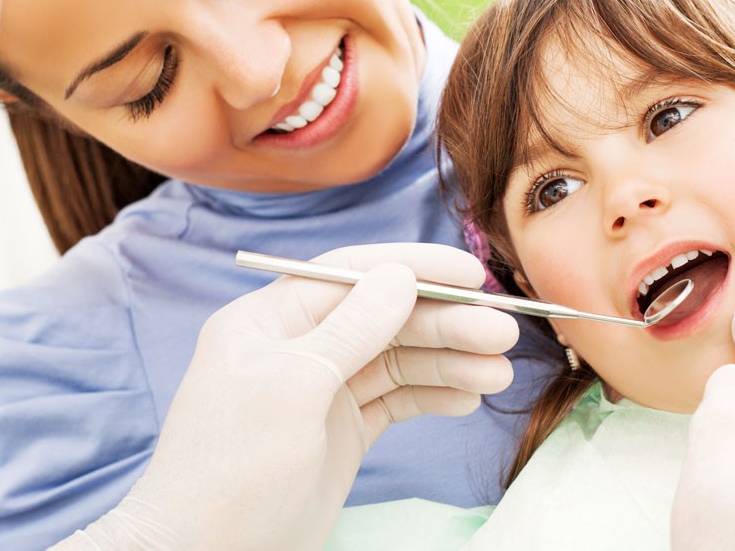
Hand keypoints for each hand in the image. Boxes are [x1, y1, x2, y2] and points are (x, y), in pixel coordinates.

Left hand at [61, 243, 518, 550]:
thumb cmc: (233, 467)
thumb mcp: (292, 387)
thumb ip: (349, 328)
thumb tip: (399, 273)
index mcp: (268, 320)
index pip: (349, 273)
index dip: (412, 267)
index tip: (470, 273)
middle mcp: (296, 347)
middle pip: (382, 317)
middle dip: (442, 322)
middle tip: (501, 332)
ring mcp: (320, 392)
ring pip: (395, 360)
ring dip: (447, 361)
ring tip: (498, 373)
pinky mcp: (340, 432)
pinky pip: (395, 400)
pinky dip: (432, 396)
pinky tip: (467, 398)